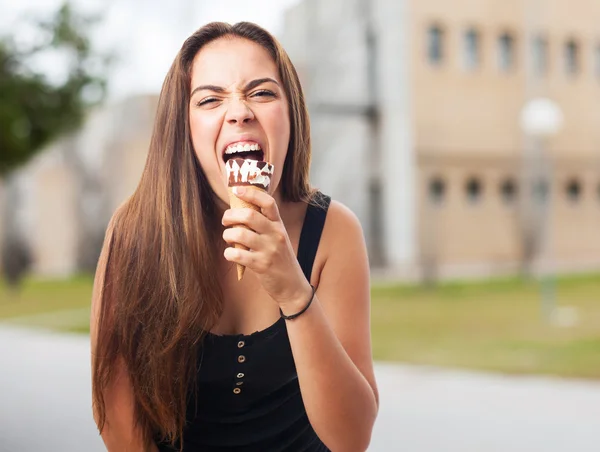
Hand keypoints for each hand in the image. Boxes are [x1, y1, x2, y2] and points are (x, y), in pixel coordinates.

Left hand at [221, 187, 311, 310]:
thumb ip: (263, 225)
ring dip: (227, 235)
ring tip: (228, 239)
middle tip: (225, 220)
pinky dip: (229, 253)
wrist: (292, 285)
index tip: (237, 190)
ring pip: (239, 233)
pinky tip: (231, 254)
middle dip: (230, 215)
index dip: (251, 193)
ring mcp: (269, 250)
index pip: (268, 202)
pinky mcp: (262, 265)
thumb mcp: (277, 238)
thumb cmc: (280, 259)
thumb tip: (239, 211)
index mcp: (279, 224)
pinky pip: (237, 254)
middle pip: (249, 215)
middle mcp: (276, 234)